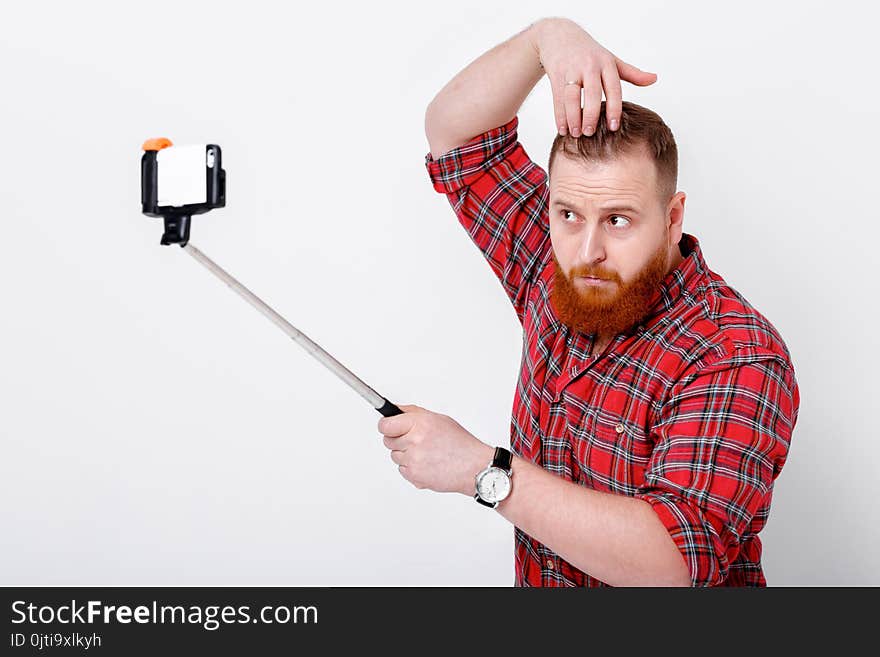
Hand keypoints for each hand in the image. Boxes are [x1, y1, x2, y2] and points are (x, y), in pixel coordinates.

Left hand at [378, 404, 493, 495]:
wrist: (473, 467)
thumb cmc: (460, 443)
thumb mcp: (438, 419)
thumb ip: (413, 413)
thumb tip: (395, 411)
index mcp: (420, 424)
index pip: (385, 425)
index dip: (386, 425)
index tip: (388, 426)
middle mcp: (415, 441)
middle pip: (388, 441)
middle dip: (398, 440)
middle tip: (416, 440)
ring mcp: (413, 460)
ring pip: (395, 456)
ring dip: (406, 454)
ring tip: (426, 453)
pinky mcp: (414, 476)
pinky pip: (402, 470)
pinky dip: (412, 468)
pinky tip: (427, 463)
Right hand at [529, 17, 657, 136]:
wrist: (560, 36)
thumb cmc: (590, 53)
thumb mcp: (611, 60)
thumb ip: (632, 73)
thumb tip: (654, 79)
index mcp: (606, 63)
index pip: (613, 88)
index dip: (614, 108)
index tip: (613, 127)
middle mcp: (589, 66)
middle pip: (592, 93)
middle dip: (591, 115)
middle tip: (590, 133)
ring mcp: (571, 69)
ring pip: (572, 97)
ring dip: (573, 117)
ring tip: (575, 134)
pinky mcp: (556, 74)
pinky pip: (558, 98)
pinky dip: (560, 116)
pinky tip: (563, 129)